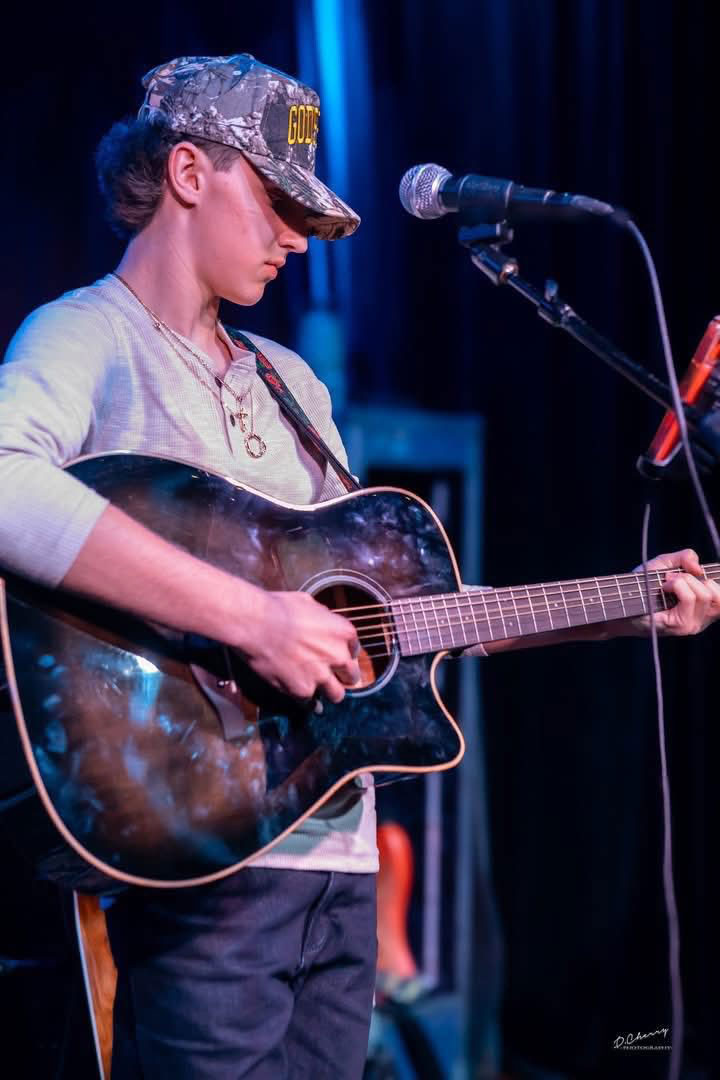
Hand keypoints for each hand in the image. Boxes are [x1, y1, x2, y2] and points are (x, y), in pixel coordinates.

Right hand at [239, 590, 360, 701]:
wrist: (256, 624)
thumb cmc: (278, 608)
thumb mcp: (308, 603)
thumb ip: (322, 617)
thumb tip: (323, 620)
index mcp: (343, 632)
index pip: (354, 650)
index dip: (344, 654)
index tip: (337, 657)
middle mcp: (338, 655)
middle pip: (351, 675)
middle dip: (343, 676)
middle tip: (334, 676)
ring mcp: (321, 675)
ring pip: (337, 695)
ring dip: (330, 692)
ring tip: (322, 691)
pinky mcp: (302, 690)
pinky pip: (311, 704)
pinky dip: (309, 704)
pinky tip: (308, 703)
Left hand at [624, 548, 719, 637]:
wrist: (619, 602)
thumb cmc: (641, 586)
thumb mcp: (664, 566)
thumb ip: (684, 559)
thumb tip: (697, 567)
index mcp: (702, 610)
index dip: (709, 579)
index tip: (686, 574)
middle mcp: (700, 621)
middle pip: (714, 592)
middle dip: (691, 577)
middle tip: (670, 578)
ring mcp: (692, 625)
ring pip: (703, 594)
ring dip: (683, 581)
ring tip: (665, 583)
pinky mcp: (680, 626)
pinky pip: (689, 597)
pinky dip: (677, 585)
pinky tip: (663, 587)